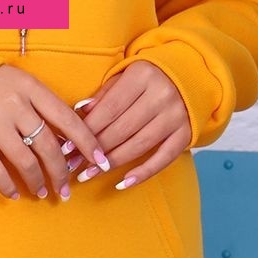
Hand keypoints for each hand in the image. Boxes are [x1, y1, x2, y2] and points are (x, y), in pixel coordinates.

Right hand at [0, 64, 112, 200]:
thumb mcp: (19, 83)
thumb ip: (42, 105)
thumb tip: (70, 138)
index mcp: (30, 88)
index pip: (68, 119)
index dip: (88, 143)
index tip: (101, 161)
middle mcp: (14, 105)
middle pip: (49, 146)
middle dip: (62, 172)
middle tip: (67, 188)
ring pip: (26, 162)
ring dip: (38, 181)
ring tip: (43, 192)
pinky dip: (8, 186)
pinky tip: (14, 193)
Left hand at [65, 61, 190, 189]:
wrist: (190, 75)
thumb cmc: (148, 77)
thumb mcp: (125, 75)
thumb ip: (104, 94)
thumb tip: (79, 112)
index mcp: (142, 76)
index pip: (109, 108)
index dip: (87, 130)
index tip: (67, 146)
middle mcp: (161, 95)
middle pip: (122, 129)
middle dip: (95, 149)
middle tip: (73, 164)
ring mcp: (176, 116)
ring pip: (139, 145)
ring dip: (112, 163)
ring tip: (89, 174)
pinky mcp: (186, 133)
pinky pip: (164, 158)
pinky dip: (143, 173)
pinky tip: (122, 183)